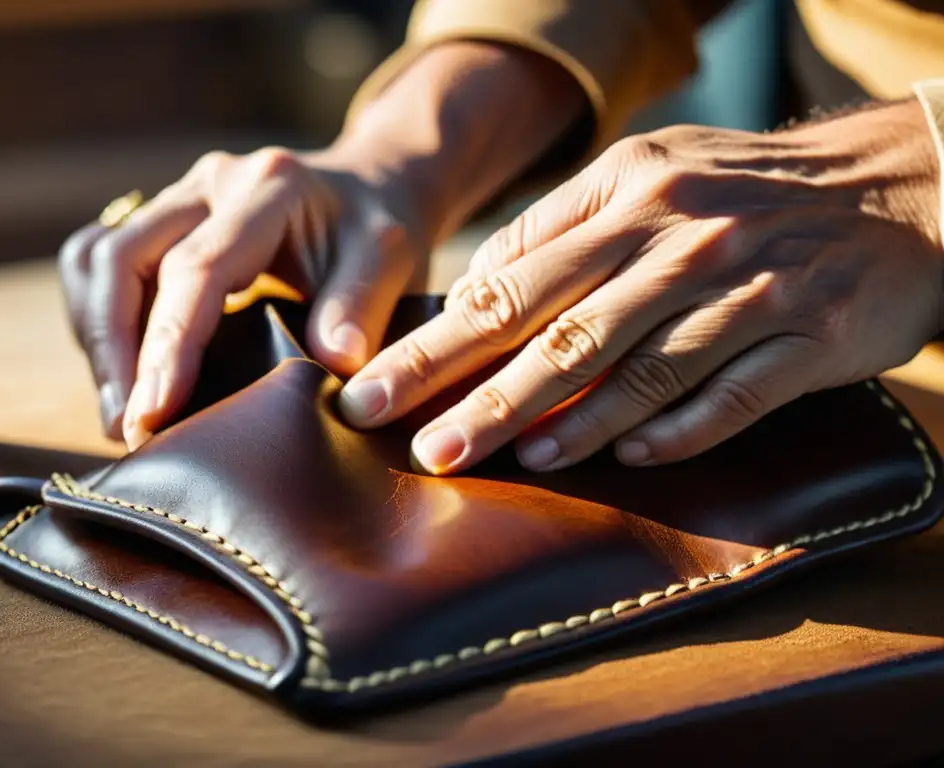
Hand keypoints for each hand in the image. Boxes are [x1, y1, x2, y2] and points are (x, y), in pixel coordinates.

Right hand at [60, 145, 426, 448]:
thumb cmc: (379, 228)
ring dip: (98, 339)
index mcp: (266, 189)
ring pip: (97, 260)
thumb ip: (362, 307)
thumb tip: (333, 365)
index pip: (196, 269)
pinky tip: (125, 374)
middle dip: (113, 350)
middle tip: (128, 428)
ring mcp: (179, 199)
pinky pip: (102, 264)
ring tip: (120, 412)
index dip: (168, 346)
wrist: (371, 186)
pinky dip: (101, 321)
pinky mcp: (163, 222)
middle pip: (121, 260)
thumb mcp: (389, 258)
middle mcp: (208, 185)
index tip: (151, 415)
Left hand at [338, 98, 943, 473]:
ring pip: (638, 370)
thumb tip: (476, 290)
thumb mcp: (649, 172)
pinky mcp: (806, 336)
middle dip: (476, 396)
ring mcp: (744, 288)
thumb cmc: (745, 188)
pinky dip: (677, 430)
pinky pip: (730, 395)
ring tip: (506, 461)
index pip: (507, 282)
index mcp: (625, 196)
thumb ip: (561, 227)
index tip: (375, 390)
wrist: (896, 184)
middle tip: (418, 447)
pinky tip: (630, 460)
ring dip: (569, 424)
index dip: (435, 344)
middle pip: (557, 332)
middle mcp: (678, 239)